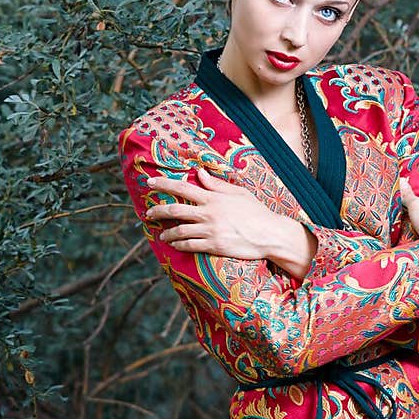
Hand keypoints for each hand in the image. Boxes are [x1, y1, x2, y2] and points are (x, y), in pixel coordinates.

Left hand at [144, 165, 284, 258]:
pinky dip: (179, 245)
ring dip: (167, 233)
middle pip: (174, 210)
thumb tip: (200, 173)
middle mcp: (208, 213)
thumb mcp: (238, 193)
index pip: (182, 188)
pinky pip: (190, 245)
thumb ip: (216, 184)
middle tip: (147, 213)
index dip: (164, 184)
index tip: (149, 182)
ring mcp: (210, 230)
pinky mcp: (214, 246)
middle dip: (157, 211)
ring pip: (179, 231)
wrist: (270, 234)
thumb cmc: (257, 211)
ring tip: (161, 235)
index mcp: (213, 198)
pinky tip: (175, 245)